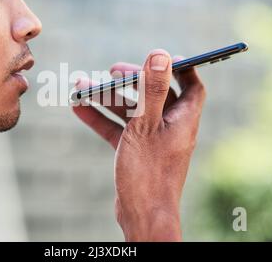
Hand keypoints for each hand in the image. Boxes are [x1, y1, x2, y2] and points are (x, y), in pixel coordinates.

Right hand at [72, 49, 205, 240]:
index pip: (192, 85)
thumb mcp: (146, 125)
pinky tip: (79, 108)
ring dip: (109, 99)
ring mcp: (152, 141)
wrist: (142, 217)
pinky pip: (118, 129)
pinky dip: (101, 119)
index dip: (180, 67)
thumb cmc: (148, 172)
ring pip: (131, 112)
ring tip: (84, 85)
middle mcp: (170, 127)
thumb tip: (159, 54)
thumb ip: (153, 89)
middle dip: (133, 80)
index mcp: (182, 119)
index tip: (159, 57)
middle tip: (112, 70)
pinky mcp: (136, 152)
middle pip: (155, 94)